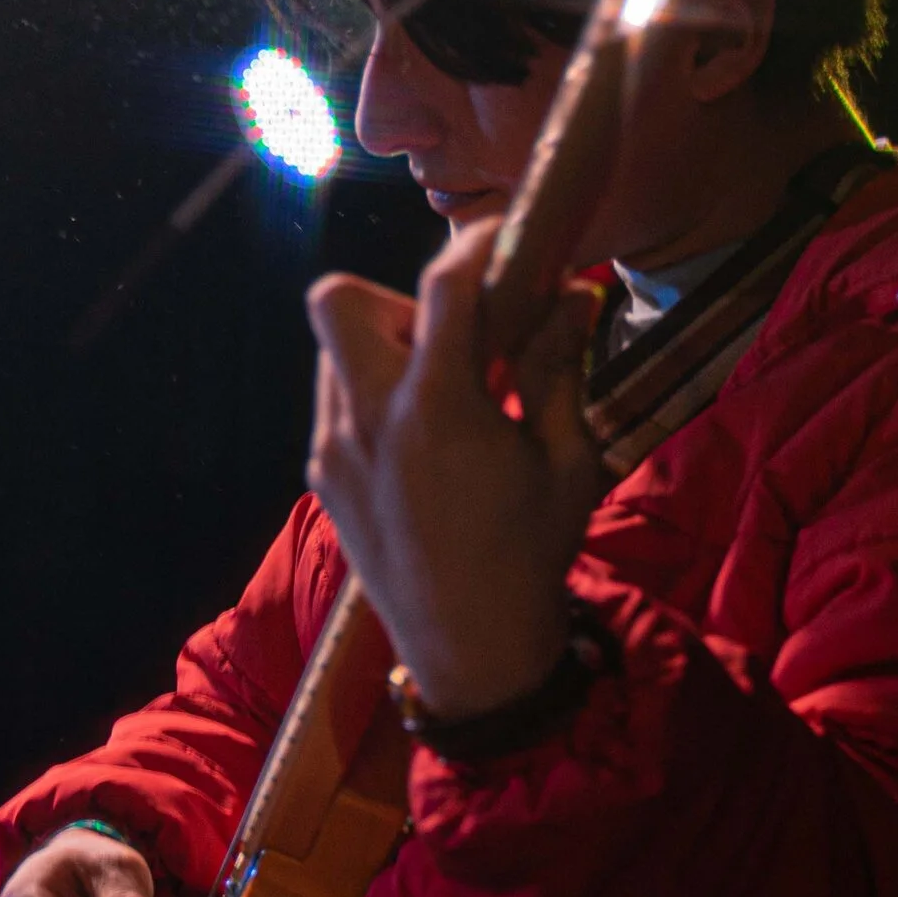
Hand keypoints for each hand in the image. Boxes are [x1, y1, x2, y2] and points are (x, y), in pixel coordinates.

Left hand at [305, 222, 606, 717]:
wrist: (472, 654)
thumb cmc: (532, 558)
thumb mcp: (566, 460)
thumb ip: (560, 368)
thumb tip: (573, 294)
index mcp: (440, 410)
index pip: (443, 285)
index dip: (475, 246)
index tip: (502, 242)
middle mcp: (371, 420)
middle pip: (338, 298)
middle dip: (395, 297)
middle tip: (449, 340)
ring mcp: (335, 450)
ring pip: (331, 349)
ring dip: (382, 346)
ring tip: (440, 392)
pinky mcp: (325, 479)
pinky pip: (333, 402)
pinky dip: (372, 395)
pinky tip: (420, 442)